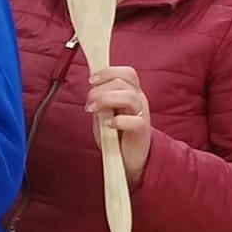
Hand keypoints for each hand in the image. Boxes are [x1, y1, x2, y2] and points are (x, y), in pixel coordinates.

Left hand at [87, 65, 151, 185]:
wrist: (129, 159)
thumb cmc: (116, 135)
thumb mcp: (104, 113)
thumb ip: (99, 100)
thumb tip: (91, 85)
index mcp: (132, 93)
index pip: (127, 73)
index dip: (108, 72)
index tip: (91, 80)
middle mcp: (139, 101)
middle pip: (124, 82)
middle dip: (101, 89)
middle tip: (89, 102)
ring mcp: (142, 115)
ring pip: (130, 97)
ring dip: (107, 100)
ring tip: (94, 110)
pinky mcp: (141, 131)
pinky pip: (135, 121)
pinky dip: (118, 121)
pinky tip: (108, 124)